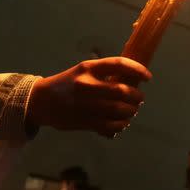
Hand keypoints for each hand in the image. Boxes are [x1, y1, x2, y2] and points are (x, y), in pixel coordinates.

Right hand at [27, 57, 150, 136]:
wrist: (41, 101)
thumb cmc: (67, 84)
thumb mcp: (83, 72)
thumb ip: (104, 75)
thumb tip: (132, 81)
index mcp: (88, 68)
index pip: (118, 64)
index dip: (137, 69)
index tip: (148, 77)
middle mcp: (87, 85)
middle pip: (122, 91)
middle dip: (136, 96)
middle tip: (139, 98)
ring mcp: (85, 104)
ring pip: (118, 110)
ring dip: (131, 112)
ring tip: (132, 111)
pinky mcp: (84, 121)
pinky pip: (110, 125)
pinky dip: (120, 125)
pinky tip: (122, 123)